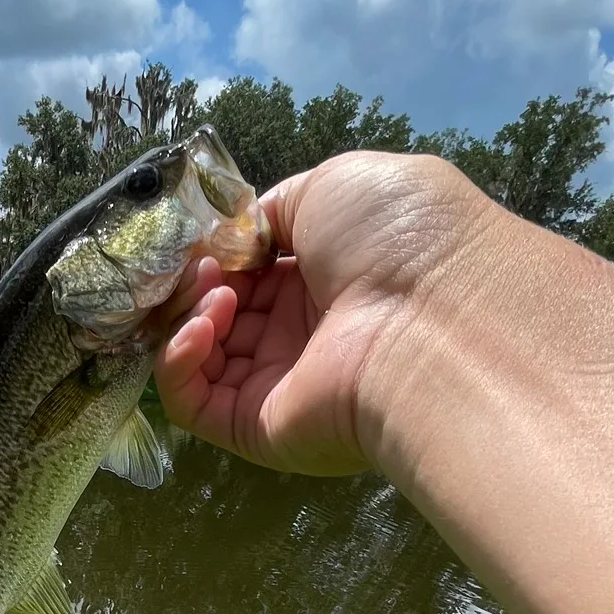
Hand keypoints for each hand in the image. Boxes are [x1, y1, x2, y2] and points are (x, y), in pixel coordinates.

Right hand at [155, 152, 505, 475]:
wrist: (434, 319)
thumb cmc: (398, 240)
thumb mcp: (335, 186)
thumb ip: (273, 208)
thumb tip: (231, 238)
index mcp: (330, 276)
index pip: (251, 269)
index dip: (219, 250)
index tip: (207, 236)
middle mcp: (306, 332)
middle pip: (220, 310)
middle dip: (198, 280)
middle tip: (203, 264)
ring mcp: (282, 383)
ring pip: (200, 356)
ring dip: (188, 314)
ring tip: (214, 292)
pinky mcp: (260, 427)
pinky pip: (194, 404)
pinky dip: (178, 363)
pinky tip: (203, 325)